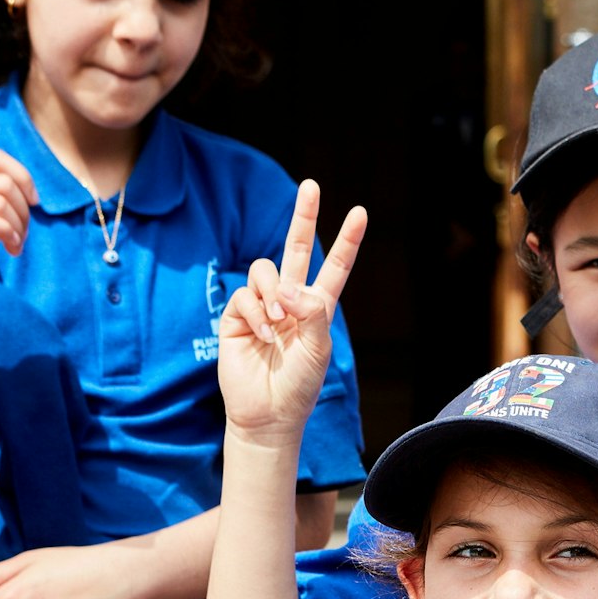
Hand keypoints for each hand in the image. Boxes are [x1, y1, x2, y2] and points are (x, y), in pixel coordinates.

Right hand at [0, 150, 37, 317]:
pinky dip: (7, 233)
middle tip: (22, 235)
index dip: (23, 176)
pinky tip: (11, 248)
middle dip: (24, 211)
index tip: (34, 202)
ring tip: (16, 245)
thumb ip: (0, 198)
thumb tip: (29, 187)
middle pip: (3, 182)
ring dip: (19, 226)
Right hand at [220, 181, 366, 448]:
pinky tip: (262, 336)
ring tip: (278, 323)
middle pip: (295, 249)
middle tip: (311, 185)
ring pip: (264, 271)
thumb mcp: (318, 349)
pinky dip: (255, 314)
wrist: (268, 413)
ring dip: (273, 293)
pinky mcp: (237, 317)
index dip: (346, 241)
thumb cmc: (299, 386)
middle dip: (303, 217)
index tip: (360, 214)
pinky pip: (244, 296)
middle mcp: (290, 300)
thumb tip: (288, 287)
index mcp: (317, 307)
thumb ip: (311, 313)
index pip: (334, 267)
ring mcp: (262, 306)